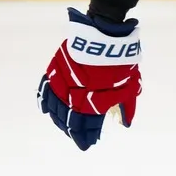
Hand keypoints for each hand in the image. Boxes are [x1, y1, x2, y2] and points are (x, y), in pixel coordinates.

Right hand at [38, 8, 141, 149]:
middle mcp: (75, 94)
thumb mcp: (130, 84)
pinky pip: (46, 88)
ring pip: (56, 106)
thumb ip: (126, 104)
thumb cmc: (121, 59)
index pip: (87, 124)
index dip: (87, 135)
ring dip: (59, 118)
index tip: (88, 143)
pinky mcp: (55, 68)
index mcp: (93, 100)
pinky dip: (46, 100)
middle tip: (77, 137)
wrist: (105, 32)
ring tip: (64, 126)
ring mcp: (62, 81)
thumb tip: (126, 123)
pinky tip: (46, 111)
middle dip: (73, 130)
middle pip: (69, 118)